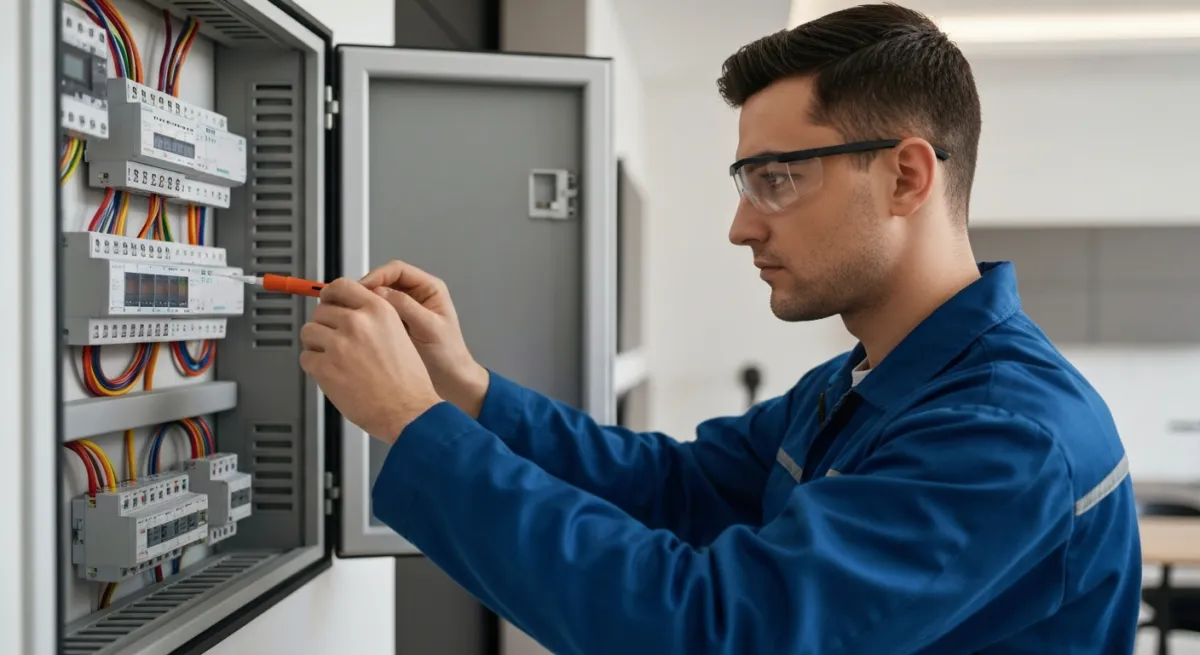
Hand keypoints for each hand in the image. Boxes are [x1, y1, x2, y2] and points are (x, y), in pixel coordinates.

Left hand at [299, 278, 441, 442]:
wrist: (408, 410)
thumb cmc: (407, 381)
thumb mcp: (399, 334)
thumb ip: (374, 318)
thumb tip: (348, 311)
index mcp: (378, 311)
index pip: (341, 286)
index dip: (331, 295)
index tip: (328, 301)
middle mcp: (357, 323)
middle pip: (321, 310)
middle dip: (325, 325)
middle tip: (335, 341)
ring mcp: (338, 345)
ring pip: (309, 332)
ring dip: (316, 344)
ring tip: (333, 359)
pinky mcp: (324, 367)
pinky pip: (306, 357)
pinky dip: (314, 366)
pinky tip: (332, 374)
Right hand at [360, 260, 488, 417]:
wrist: (451, 380)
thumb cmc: (449, 355)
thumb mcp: (430, 328)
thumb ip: (407, 308)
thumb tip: (381, 292)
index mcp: (429, 289)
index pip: (397, 270)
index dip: (376, 276)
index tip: (362, 289)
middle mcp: (416, 295)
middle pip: (383, 281)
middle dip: (366, 290)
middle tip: (350, 302)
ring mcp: (405, 309)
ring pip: (378, 297)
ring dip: (365, 304)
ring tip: (352, 315)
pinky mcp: (396, 324)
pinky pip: (377, 314)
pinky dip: (367, 318)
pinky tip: (359, 327)